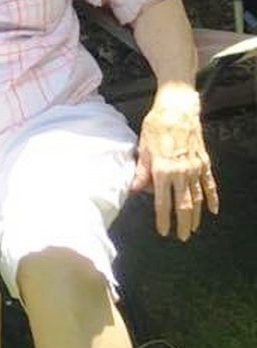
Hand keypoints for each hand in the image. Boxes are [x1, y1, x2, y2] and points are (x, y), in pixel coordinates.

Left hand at [133, 84, 217, 240]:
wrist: (177, 110)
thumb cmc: (156, 127)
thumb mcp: (142, 149)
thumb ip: (141, 172)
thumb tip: (134, 190)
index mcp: (163, 170)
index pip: (163, 202)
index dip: (163, 219)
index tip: (163, 231)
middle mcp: (181, 172)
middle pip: (184, 205)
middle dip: (182, 223)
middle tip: (181, 237)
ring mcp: (195, 168)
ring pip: (197, 198)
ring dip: (195, 215)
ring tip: (192, 228)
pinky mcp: (204, 162)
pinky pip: (210, 184)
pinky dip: (212, 198)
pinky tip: (213, 210)